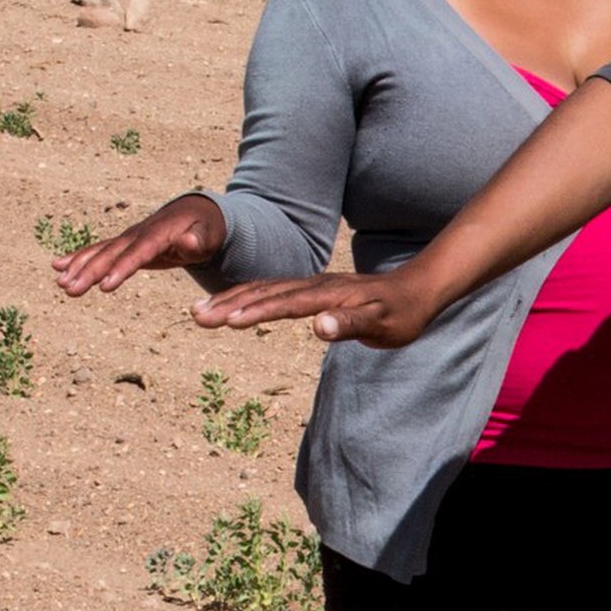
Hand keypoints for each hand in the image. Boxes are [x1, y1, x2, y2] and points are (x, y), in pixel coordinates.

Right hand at [54, 193, 225, 296]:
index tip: (106, 285)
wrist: (197, 213)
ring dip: (79, 267)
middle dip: (90, 271)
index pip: (139, 252)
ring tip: (60, 284)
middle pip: (112, 253)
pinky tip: (58, 268)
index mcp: (161, 233)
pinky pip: (99, 252)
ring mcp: (129, 237)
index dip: (122, 268)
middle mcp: (139, 233)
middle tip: (70, 289)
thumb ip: (199, 241)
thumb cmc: (207, 229)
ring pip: (100, 252)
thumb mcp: (210, 236)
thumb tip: (188, 242)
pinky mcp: (124, 244)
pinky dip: (78, 259)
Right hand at [192, 269, 432, 344]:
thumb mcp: (383, 323)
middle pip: (264, 292)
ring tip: (198, 312)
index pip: (286, 303)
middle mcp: (314, 285)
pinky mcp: (310, 290)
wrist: (416, 290)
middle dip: (228, 304)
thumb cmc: (402, 313)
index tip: (226, 321)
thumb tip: (318, 325)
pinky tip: (230, 306)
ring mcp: (310, 286)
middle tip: (195, 316)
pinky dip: (246, 297)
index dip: (256, 312)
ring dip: (230, 299)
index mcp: (328, 294)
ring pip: (263, 290)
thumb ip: (350, 323)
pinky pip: (271, 292)